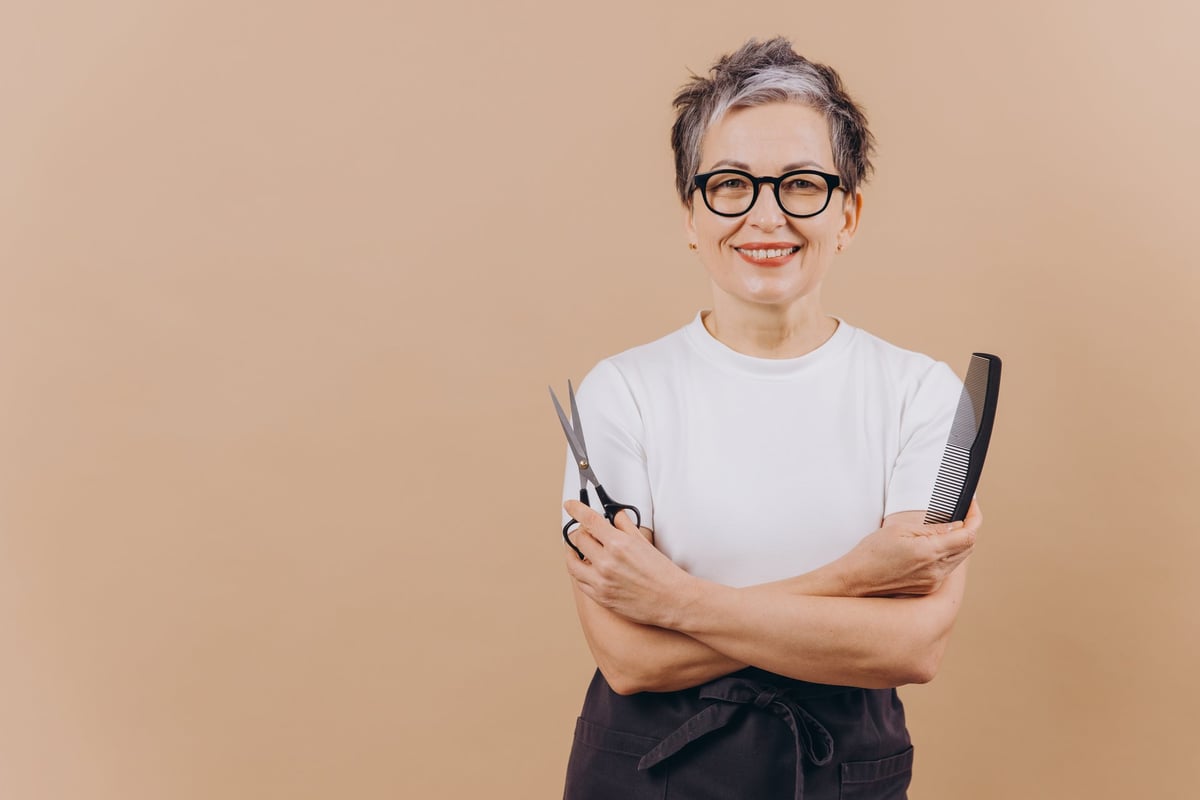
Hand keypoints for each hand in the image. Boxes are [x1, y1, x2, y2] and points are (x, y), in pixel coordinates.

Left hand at [563, 500, 694, 627]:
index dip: (576, 509)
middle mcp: (606, 562)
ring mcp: (601, 581)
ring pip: (572, 561)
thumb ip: (626, 525)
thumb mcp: (644, 542)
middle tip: (586, 532)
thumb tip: (615, 515)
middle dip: (581, 532)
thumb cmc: (662, 572)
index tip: (570, 505)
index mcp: (618, 544)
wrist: (672, 599)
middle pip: (578, 539)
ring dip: (573, 553)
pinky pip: (579, 581)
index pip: (589, 520)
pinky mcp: (600, 597)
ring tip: (579, 550)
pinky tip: (587, 568)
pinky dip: (580, 571)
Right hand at [833, 498, 982, 596]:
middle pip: (968, 547)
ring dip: (958, 541)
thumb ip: (931, 528)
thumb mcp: (900, 530)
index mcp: (930, 552)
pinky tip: (934, 546)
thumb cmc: (872, 552)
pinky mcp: (929, 588)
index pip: (968, 535)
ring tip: (947, 527)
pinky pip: (947, 568)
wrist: (857, 579)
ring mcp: (934, 581)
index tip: (971, 505)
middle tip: (961, 512)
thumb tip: (954, 525)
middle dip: (968, 527)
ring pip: (959, 558)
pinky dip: (947, 554)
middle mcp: (936, 570)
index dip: (975, 517)